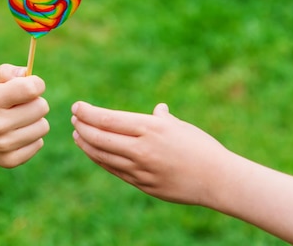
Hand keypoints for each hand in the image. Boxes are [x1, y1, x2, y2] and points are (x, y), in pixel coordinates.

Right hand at [0, 64, 49, 167]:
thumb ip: (6, 71)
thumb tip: (26, 74)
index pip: (31, 89)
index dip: (36, 84)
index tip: (30, 85)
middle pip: (41, 107)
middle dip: (35, 102)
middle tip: (19, 104)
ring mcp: (3, 145)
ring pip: (43, 126)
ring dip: (34, 120)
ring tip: (17, 118)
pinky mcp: (9, 160)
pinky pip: (38, 143)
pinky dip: (31, 137)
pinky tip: (15, 133)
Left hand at [71, 101, 229, 204]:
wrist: (218, 180)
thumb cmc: (201, 148)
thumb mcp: (180, 127)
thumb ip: (162, 119)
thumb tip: (158, 109)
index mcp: (150, 128)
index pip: (107, 119)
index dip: (87, 113)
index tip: (77, 107)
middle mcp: (141, 148)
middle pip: (99, 137)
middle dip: (81, 126)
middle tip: (73, 119)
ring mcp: (140, 169)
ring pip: (102, 155)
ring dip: (85, 144)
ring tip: (76, 134)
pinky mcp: (141, 184)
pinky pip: (113, 170)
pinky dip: (98, 159)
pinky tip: (92, 152)